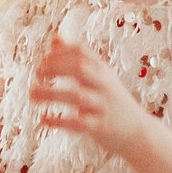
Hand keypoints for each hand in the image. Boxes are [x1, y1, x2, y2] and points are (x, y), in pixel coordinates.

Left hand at [28, 42, 150, 157]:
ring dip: (51, 94)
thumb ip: (79, 59)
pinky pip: (78, 123)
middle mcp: (104, 86)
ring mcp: (102, 106)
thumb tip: (54, 39)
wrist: (139, 133)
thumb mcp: (101, 77)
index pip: (81, 51)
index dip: (59, 52)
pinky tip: (42, 119)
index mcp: (103, 71)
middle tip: (37, 73)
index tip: (43, 59)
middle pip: (79, 68)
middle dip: (55, 67)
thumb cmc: (114, 102)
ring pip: (76, 96)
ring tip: (31, 95)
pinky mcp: (100, 127)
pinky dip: (59, 121)